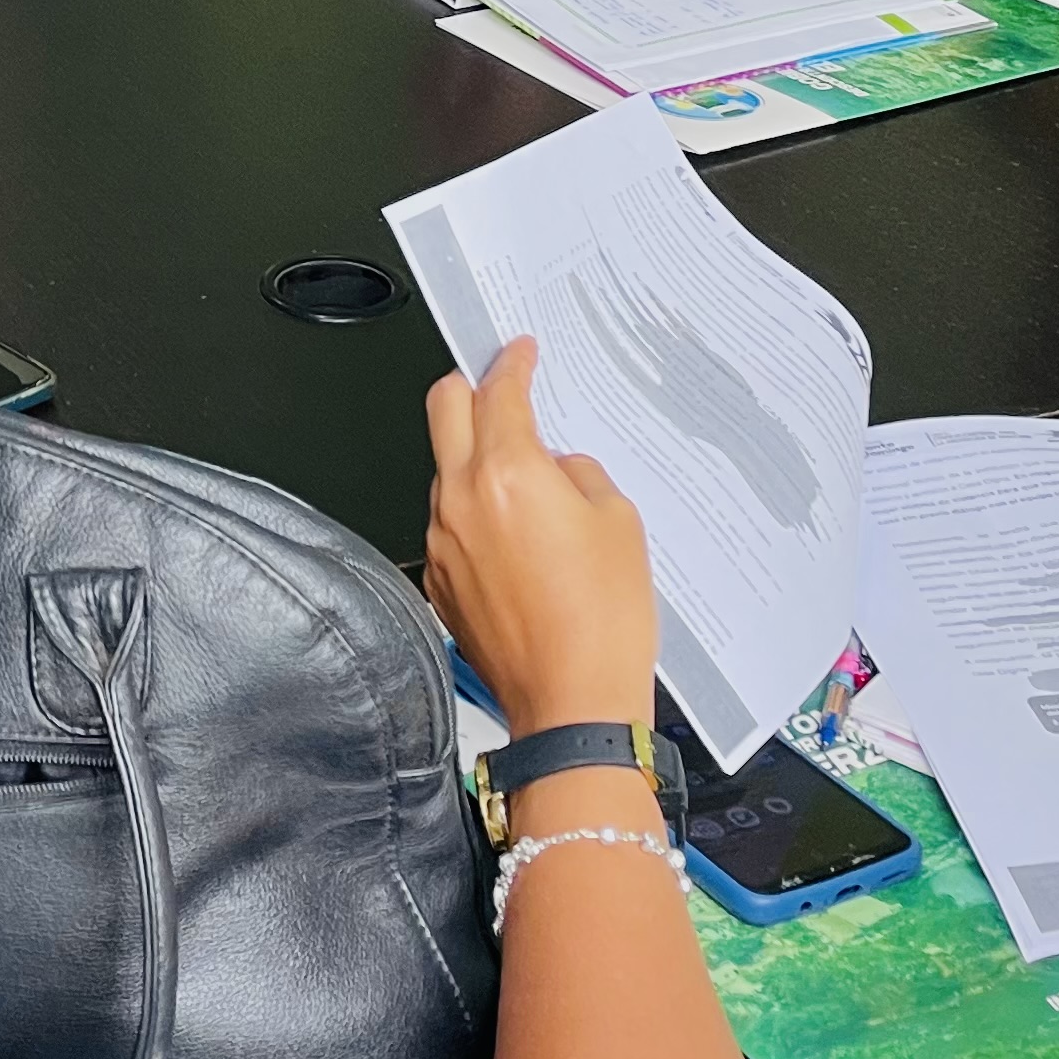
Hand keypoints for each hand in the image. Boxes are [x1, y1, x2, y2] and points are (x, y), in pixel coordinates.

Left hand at [424, 339, 657, 729]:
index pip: (498, 392)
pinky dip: (473, 515)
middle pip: (443, 409)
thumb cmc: (603, 623)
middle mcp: (461, 500)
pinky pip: (449, 525)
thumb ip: (579, 475)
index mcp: (507, 473)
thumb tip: (558, 467)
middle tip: (498, 387)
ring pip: (445, 471)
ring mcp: (443, 542)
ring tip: (525, 484)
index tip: (518, 353)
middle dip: (469, 387)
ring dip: (474, 460)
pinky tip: (515, 539)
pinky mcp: (440, 581)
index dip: (512, 363)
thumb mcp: (619, 523)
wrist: (574, 705)